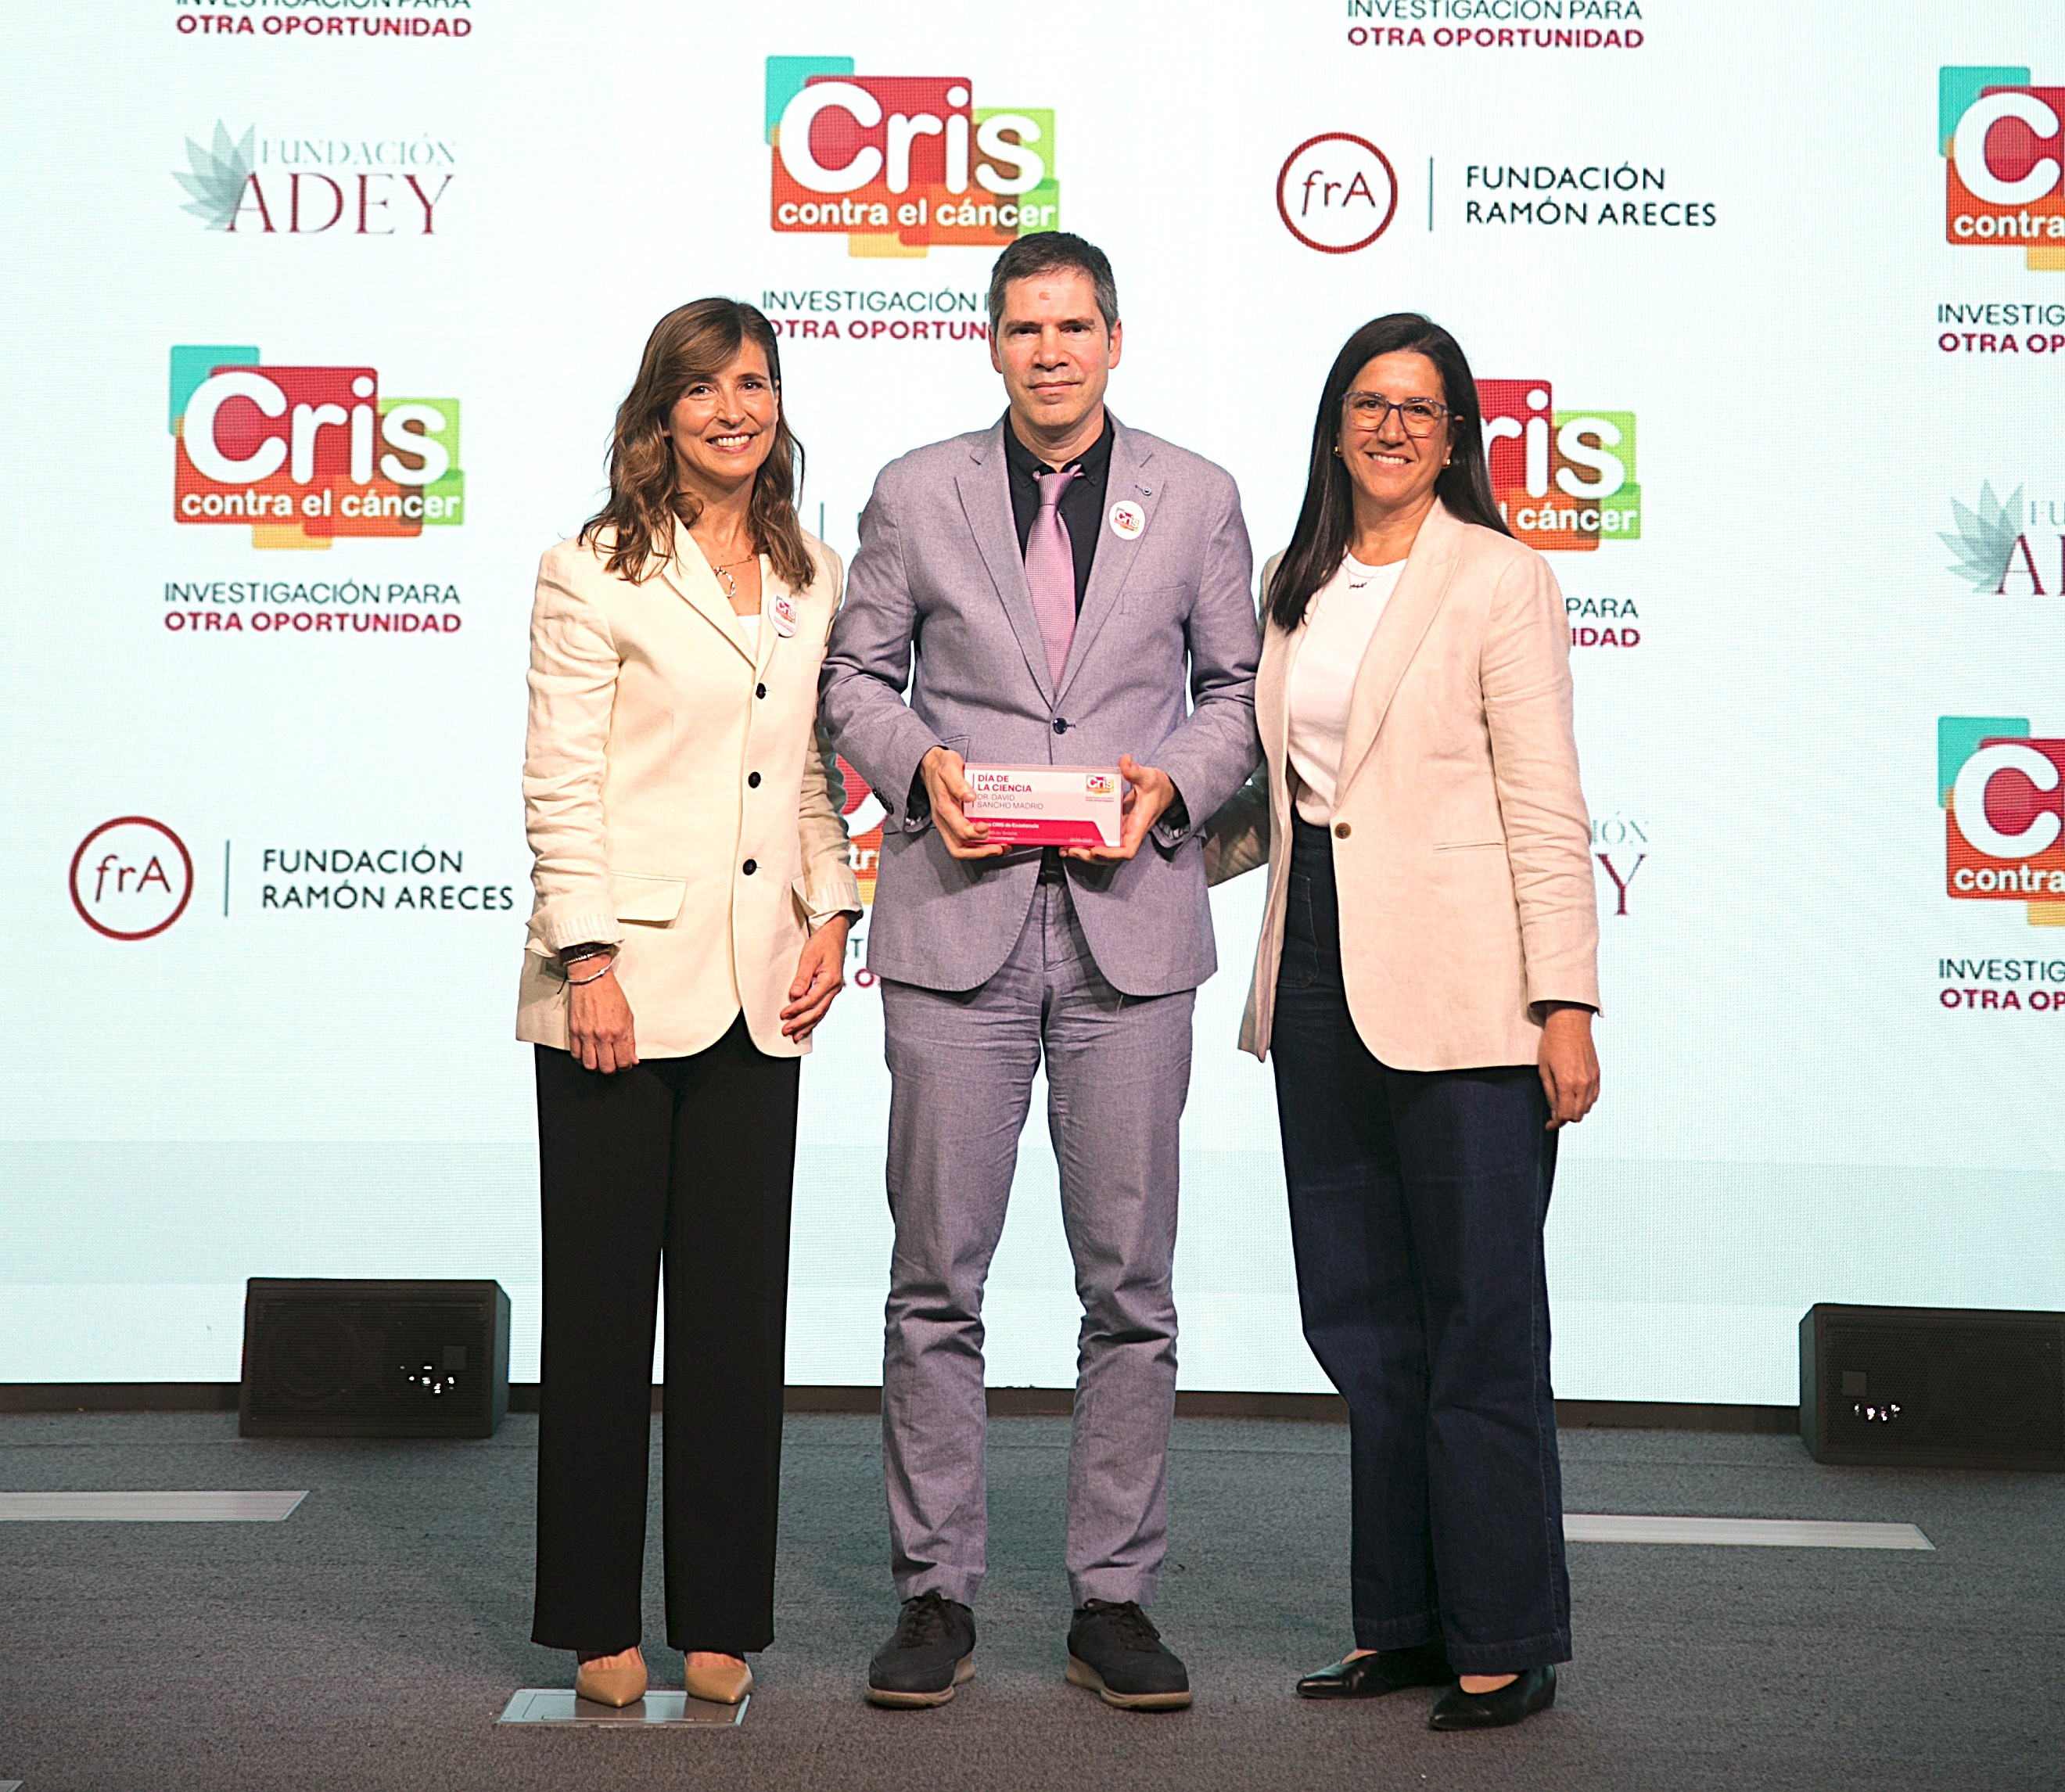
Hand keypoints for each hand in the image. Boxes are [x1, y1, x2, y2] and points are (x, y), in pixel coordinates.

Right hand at [567, 958, 637, 1073]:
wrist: (592, 979)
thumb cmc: (610, 994)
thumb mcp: (628, 1016)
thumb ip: (630, 1040)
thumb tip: (632, 1058)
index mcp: (619, 1031)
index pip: (624, 1061)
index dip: (626, 1066)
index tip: (625, 1063)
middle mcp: (603, 1035)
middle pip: (607, 1067)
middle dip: (612, 1069)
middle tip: (613, 1062)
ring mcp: (587, 1034)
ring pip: (590, 1065)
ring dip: (596, 1066)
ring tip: (600, 1060)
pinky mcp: (574, 1031)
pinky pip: (576, 1055)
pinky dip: (582, 1058)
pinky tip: (588, 1054)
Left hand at [782, 915, 850, 1039]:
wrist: (835, 933)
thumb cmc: (823, 942)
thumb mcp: (809, 956)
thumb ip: (802, 977)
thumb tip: (795, 995)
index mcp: (831, 980)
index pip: (811, 1000)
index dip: (797, 1009)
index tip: (784, 1014)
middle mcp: (834, 988)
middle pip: (817, 1011)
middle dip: (801, 1023)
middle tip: (786, 1030)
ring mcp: (833, 990)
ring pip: (821, 1013)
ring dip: (807, 1025)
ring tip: (795, 1036)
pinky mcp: (830, 990)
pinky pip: (822, 1008)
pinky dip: (813, 1019)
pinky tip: (807, 1027)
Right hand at [920, 746, 1007, 859]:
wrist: (930, 765)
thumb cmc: (942, 766)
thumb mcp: (950, 768)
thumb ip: (958, 783)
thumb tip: (971, 797)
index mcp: (944, 808)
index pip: (960, 830)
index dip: (976, 834)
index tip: (988, 827)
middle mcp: (944, 821)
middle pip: (958, 849)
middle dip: (980, 852)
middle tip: (999, 848)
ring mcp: (947, 824)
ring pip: (960, 849)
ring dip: (980, 852)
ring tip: (999, 848)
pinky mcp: (952, 824)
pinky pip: (963, 842)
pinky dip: (978, 846)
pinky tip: (993, 840)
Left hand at [1063, 754, 1175, 863]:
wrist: (1165, 790)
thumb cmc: (1158, 788)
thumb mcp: (1148, 777)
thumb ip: (1135, 771)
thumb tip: (1125, 761)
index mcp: (1138, 826)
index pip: (1127, 850)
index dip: (1111, 854)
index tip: (1096, 850)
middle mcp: (1129, 833)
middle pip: (1110, 856)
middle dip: (1090, 856)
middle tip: (1071, 849)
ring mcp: (1121, 832)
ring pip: (1103, 851)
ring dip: (1085, 853)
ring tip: (1066, 849)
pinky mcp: (1115, 827)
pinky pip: (1101, 840)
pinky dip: (1087, 844)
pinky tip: (1071, 842)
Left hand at [1538, 1004, 1598, 1128]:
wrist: (1570, 1024)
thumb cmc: (1552, 1044)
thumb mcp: (1544, 1069)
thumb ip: (1550, 1094)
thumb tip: (1554, 1112)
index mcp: (1568, 1084)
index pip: (1565, 1115)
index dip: (1555, 1123)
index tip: (1549, 1125)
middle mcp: (1583, 1084)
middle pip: (1577, 1115)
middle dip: (1565, 1118)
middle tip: (1554, 1116)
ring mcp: (1593, 1080)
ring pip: (1587, 1108)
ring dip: (1575, 1110)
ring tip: (1563, 1105)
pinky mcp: (1598, 1074)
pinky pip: (1594, 1097)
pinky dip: (1585, 1102)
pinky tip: (1575, 1097)